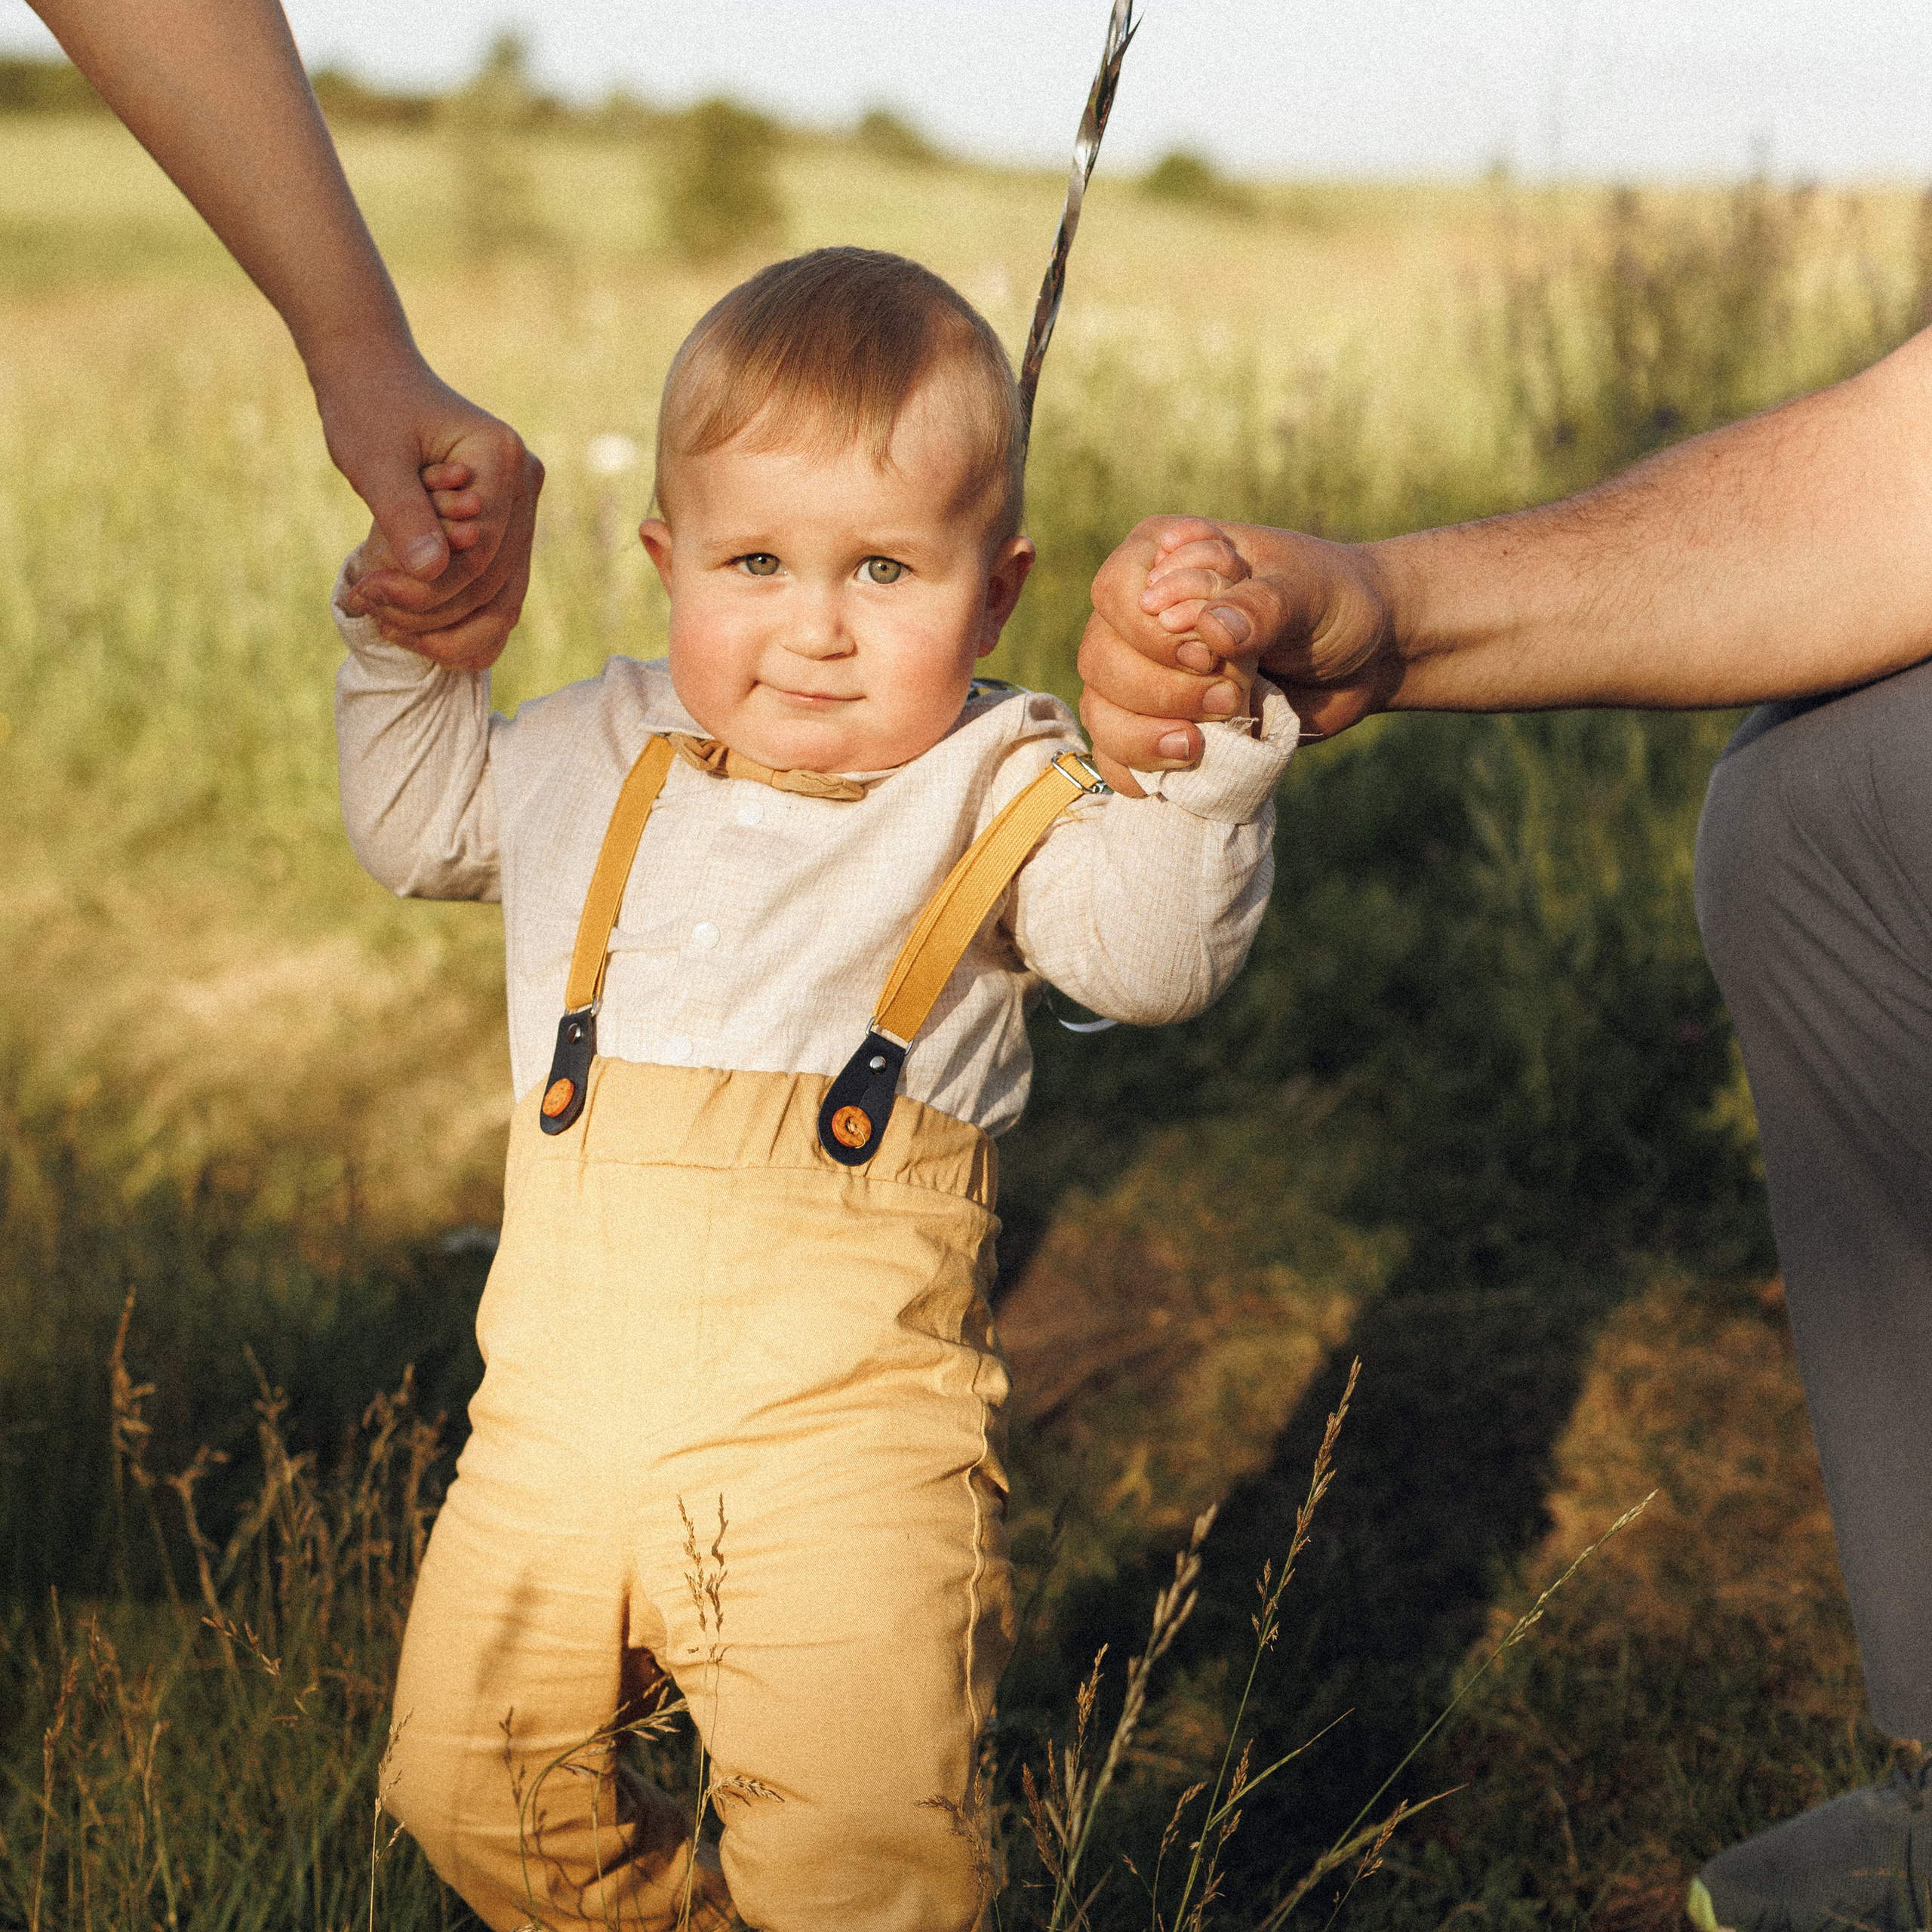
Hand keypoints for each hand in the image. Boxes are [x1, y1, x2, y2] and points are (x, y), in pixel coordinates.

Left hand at [318, 348, 543, 671]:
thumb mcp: (374, 459)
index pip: (479, 552)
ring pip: (501, 601)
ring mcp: (523, 511)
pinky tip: (410, 625)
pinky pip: (497, 595)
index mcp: (504, 458)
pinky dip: (458, 622)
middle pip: (493, 583)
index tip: (364, 590)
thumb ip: (403, 514)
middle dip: (428, 608)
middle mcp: (527, 485)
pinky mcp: (507, 530)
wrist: (373, 375)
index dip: (425, 586)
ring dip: (442, 624)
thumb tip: (433, 572)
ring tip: (381, 617)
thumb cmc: (367, 406)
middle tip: (365, 604)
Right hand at [1079, 515, 1397, 790]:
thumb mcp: (1308, 593)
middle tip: (1229, 695)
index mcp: (1167, 557)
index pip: (1115, 592)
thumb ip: (1263, 605)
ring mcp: (1143, 671)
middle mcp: (1141, 613)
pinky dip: (1138, 769)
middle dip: (1160, 690)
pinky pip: (1115, 753)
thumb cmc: (1332, 603)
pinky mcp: (1156, 722)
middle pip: (1100, 659)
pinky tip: (1182, 767)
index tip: (1209, 653)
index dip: (1150, 633)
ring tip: (1202, 743)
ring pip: (1100, 709)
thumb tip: (1210, 629)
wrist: (1362, 658)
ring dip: (1145, 736)